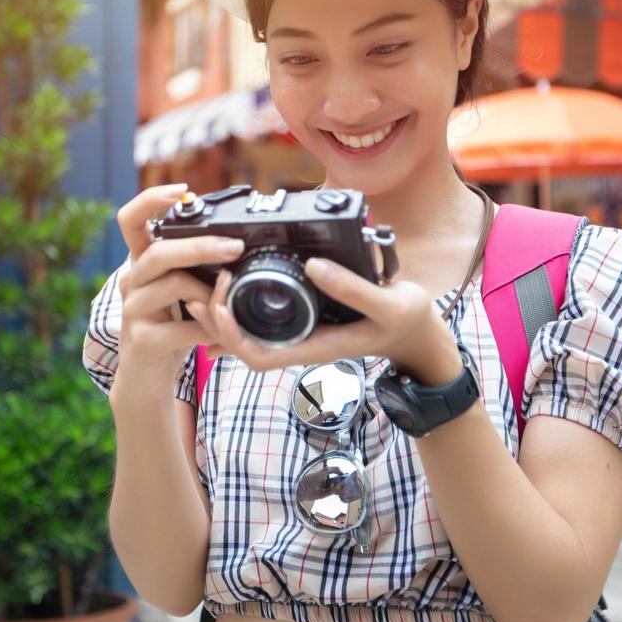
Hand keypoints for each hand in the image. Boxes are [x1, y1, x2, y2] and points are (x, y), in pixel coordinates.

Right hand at [113, 184, 240, 378]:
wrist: (145, 378)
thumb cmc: (169, 328)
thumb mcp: (179, 292)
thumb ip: (193, 267)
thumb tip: (236, 241)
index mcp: (141, 263)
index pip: (130, 219)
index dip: (151, 200)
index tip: (183, 191)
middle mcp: (132, 281)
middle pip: (158, 252)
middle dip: (200, 246)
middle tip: (235, 247)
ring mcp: (132, 311)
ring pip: (173, 286)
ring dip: (209, 293)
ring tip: (231, 302)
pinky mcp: (142, 340)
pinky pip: (182, 328)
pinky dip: (209, 329)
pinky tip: (224, 335)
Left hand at [206, 257, 463, 383]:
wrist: (419, 333)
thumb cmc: (407, 322)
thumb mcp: (389, 304)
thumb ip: (353, 288)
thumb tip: (315, 266)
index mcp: (315, 345)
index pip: (258, 356)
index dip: (230, 335)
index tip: (219, 304)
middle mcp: (302, 342)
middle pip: (243, 344)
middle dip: (216, 320)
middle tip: (203, 285)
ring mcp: (302, 331)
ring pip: (250, 331)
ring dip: (224, 311)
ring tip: (207, 282)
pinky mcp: (306, 318)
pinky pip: (265, 317)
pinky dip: (243, 303)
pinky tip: (233, 281)